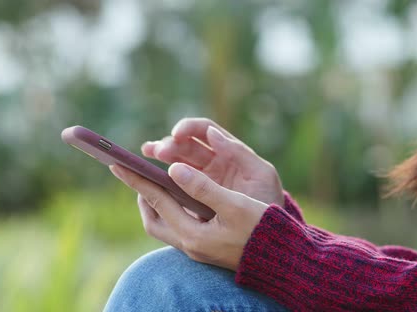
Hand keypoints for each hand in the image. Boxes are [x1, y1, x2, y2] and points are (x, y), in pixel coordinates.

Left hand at [109, 162, 267, 270]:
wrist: (282, 261)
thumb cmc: (261, 230)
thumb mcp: (234, 205)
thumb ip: (203, 187)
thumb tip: (174, 170)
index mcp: (193, 234)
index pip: (157, 201)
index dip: (136, 181)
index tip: (117, 165)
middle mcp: (190, 245)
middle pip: (153, 219)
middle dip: (142, 195)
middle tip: (137, 175)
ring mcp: (197, 249)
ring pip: (164, 226)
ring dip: (156, 205)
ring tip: (157, 185)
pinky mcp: (205, 249)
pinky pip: (177, 228)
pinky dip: (171, 211)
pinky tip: (181, 200)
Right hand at [142, 118, 283, 206]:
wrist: (270, 236)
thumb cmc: (268, 201)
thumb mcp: (261, 175)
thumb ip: (239, 153)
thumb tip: (211, 132)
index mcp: (228, 152)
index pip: (203, 131)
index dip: (188, 128)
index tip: (177, 133)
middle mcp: (212, 163)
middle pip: (185, 146)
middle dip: (169, 144)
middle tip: (156, 151)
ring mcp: (201, 181)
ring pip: (175, 163)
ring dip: (159, 156)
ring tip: (146, 154)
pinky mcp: (193, 201)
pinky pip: (173, 188)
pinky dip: (159, 181)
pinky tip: (148, 179)